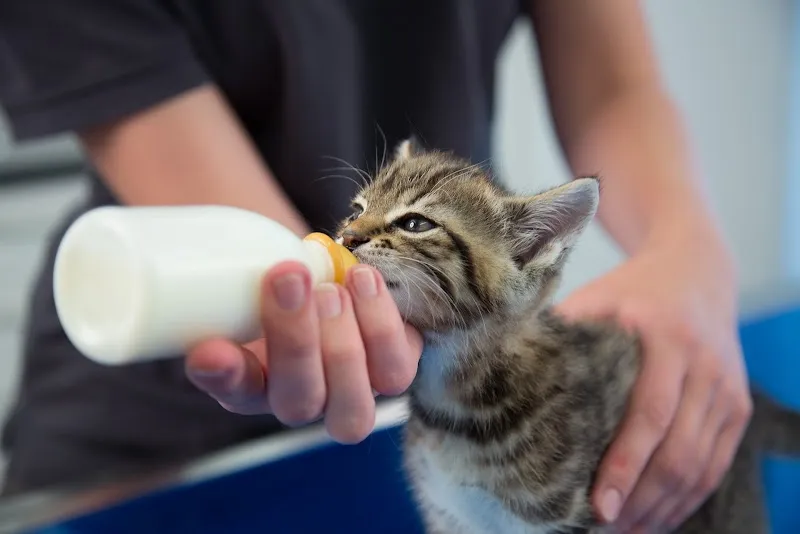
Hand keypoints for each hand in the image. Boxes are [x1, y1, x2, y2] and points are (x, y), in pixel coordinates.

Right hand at [184, 262, 422, 443]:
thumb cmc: (286, 277)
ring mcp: (351, 394)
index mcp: (249, 383)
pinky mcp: (393, 371)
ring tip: (333, 290)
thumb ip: (239, 282)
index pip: (232, 391)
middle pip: (298, 403)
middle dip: (295, 343)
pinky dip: (381, 326)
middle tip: (289, 281)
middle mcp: (300, 400)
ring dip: (341, 346)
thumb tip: (235, 266)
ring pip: (350, 406)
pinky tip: (363, 281)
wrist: (336, 275)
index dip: (222, 377)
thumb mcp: (255, 277)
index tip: (210, 351)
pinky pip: (395, 371)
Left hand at [555, 226, 751, 532]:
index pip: (649, 414)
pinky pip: (718, 463)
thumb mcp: (595, 296)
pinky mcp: (738, 405)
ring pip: (701, 466)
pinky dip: (690, 497)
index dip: (626, 465)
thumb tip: (506, 371)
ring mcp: (727, 387)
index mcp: (666, 336)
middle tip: (606, 528)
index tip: (601, 505)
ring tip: (627, 530)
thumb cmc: (632, 288)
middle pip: (678, 451)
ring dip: (665, 507)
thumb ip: (561, 330)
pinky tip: (660, 514)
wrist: (695, 269)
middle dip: (643, 499)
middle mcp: (704, 365)